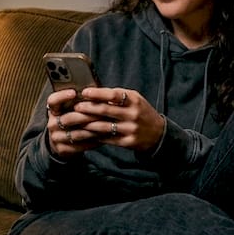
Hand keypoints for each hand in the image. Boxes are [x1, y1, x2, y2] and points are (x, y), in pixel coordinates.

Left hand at [46, 87, 163, 155]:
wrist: (158, 134)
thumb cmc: (141, 112)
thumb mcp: (135, 100)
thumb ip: (117, 96)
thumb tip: (94, 92)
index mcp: (134, 100)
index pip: (113, 95)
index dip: (97, 93)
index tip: (84, 92)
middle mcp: (133, 114)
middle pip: (105, 111)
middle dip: (88, 108)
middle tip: (75, 107)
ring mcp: (130, 129)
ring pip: (104, 126)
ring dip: (88, 124)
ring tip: (77, 121)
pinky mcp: (128, 142)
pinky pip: (108, 138)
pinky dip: (95, 136)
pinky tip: (86, 133)